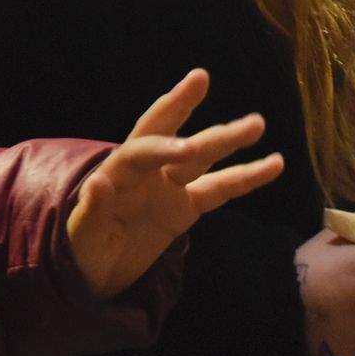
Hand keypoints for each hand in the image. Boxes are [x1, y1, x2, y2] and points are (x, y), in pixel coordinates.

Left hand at [63, 70, 283, 301]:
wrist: (96, 278)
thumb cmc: (82, 255)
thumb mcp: (80, 240)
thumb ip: (91, 213)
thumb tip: (98, 182)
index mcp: (116, 175)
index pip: (141, 152)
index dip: (163, 148)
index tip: (188, 151)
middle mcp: (144, 172)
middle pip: (166, 132)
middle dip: (181, 104)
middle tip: (200, 77)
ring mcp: (168, 187)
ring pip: (202, 156)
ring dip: (227, 138)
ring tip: (257, 123)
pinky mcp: (186, 207)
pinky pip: (221, 188)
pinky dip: (247, 177)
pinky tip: (274, 164)